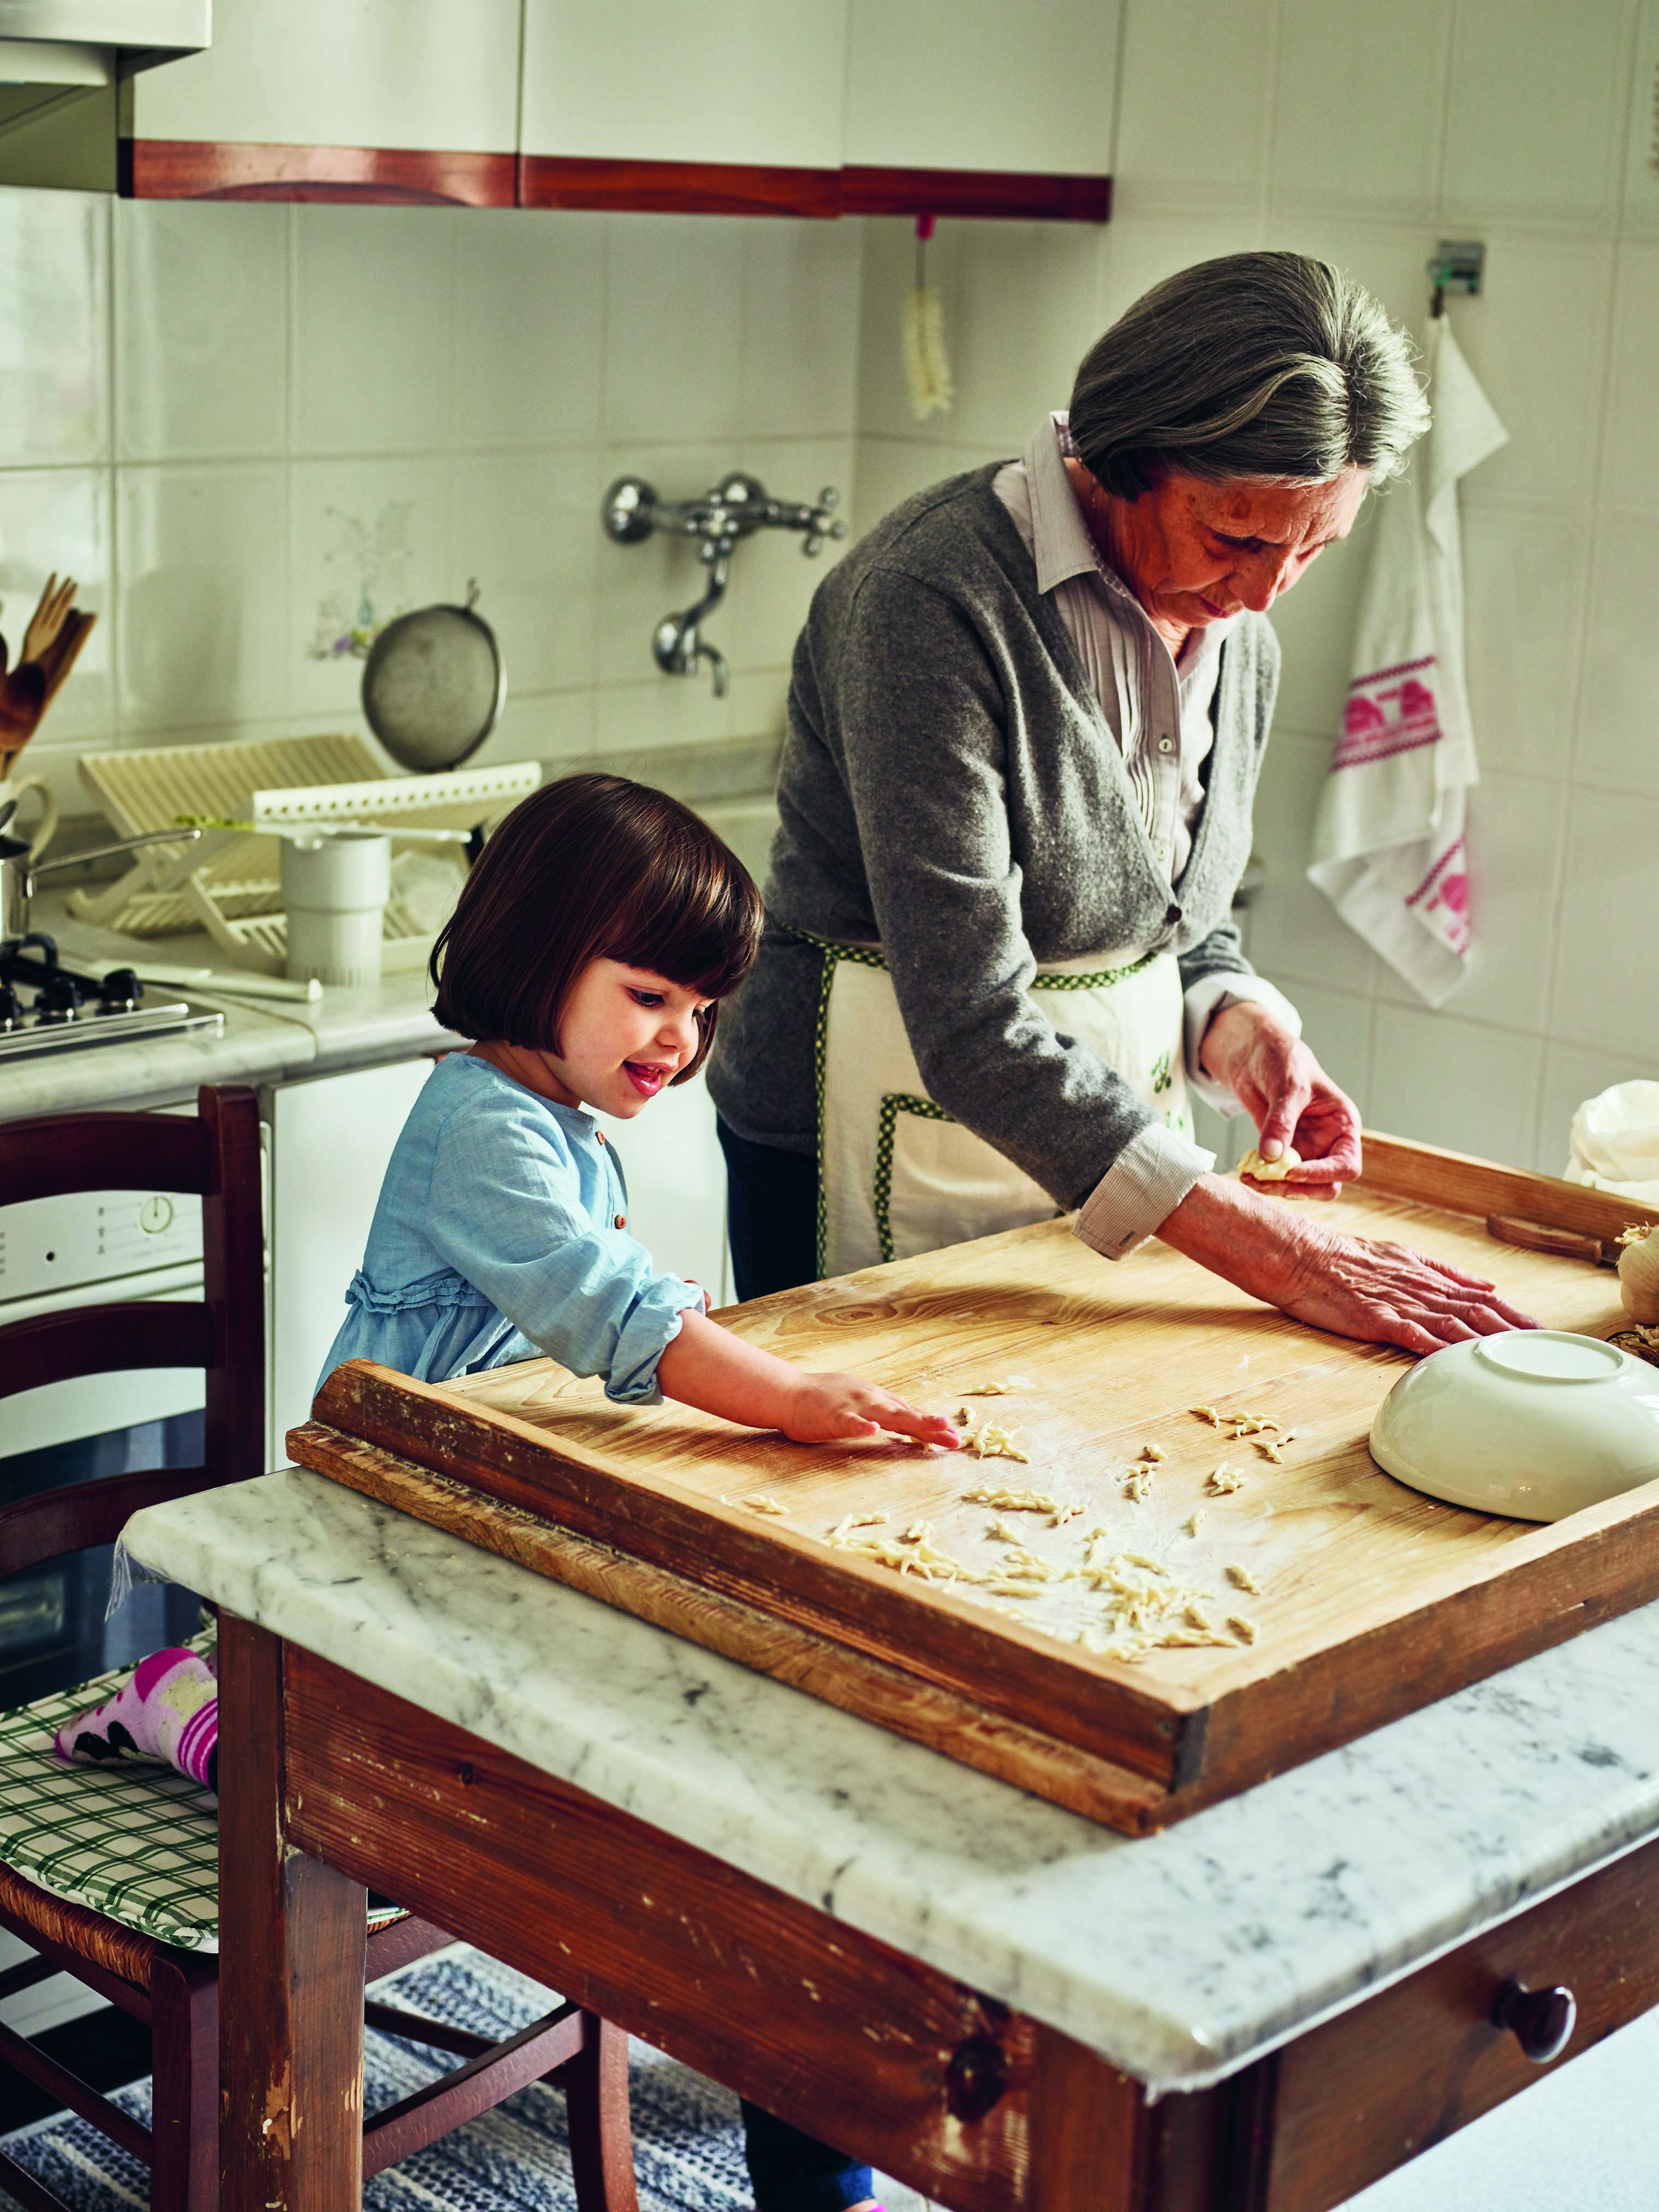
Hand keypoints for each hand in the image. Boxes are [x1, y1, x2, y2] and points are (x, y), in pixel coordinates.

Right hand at [658, 1313, 960, 1442]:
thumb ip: (881, 1413)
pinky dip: (861, 1424)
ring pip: (885, 1414)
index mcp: (876, 1399)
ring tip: (933, 1430)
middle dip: (931, 1426)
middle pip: (905, 1413)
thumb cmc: (821, 1401)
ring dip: (910, 1422)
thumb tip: (907, 1423)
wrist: (786, 1391)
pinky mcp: (831, 1415)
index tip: (955, 1436)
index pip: (909, 1413)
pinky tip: (874, 1430)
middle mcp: (870, 1399)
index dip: (931, 1425)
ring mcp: (852, 1406)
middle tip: (955, 1438)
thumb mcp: (858, 1403)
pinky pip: (849, 1421)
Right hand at [1160, 1176, 1537, 1356]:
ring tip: (1520, 1358)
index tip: (1539, 1330)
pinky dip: (1445, 1350)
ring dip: (1491, 1342)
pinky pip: (1418, 1337)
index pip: (1476, 1295)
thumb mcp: (1397, 1255)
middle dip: (1514, 1330)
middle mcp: (1418, 1285)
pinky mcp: (1377, 1318)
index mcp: (1422, 1271)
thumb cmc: (1337, 1255)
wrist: (1295, 1253)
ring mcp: (1398, 1302)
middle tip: (1546, 1349)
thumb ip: (1442, 1272)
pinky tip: (1465, 1363)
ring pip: (1456, 1324)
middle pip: (1477, 1311)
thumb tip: (1486, 1284)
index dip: (1511, 1314)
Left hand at [1200, 1003, 1360, 1198]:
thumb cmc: (1283, 1061)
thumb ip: (1281, 1121)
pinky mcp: (1283, 1154)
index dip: (1323, 1174)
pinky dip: (1263, 1180)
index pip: (1347, 1165)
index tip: (1291, 1172)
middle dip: (1298, 1188)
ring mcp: (1306, 1151)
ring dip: (1276, 1188)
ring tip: (1249, 1176)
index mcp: (1343, 1125)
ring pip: (1301, 1188)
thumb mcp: (1287, 1086)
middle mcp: (1329, 1143)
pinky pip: (1278, 1179)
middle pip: (1326, 1186)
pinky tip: (1246, 1171)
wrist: (1256, 1055)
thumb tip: (1273, 1157)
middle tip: (1266, 1180)